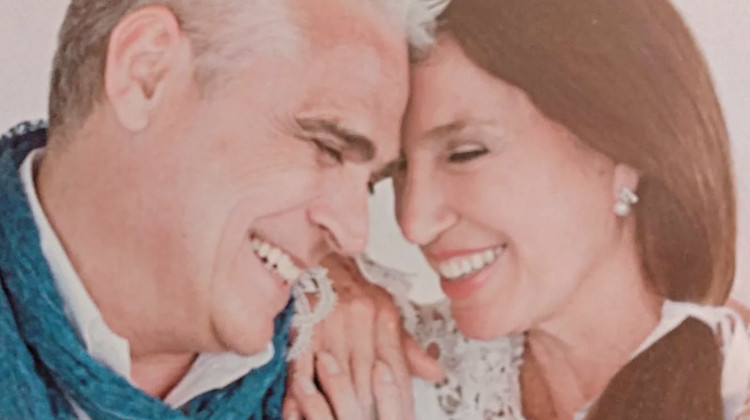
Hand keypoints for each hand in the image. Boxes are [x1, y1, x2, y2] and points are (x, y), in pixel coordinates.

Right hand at [285, 254, 443, 418]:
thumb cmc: (350, 290)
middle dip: (367, 407)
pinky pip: (303, 364)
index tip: (394, 417)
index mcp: (383, 313)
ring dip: (339, 403)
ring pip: (338, 374)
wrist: (319, 259)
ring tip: (341, 419)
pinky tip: (306, 405)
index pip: (394, 366)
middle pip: (366, 375)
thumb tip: (436, 373)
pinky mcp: (301, 325)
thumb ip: (407, 348)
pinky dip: (305, 390)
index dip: (395, 398)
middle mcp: (359, 314)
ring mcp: (329, 319)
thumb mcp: (384, 311)